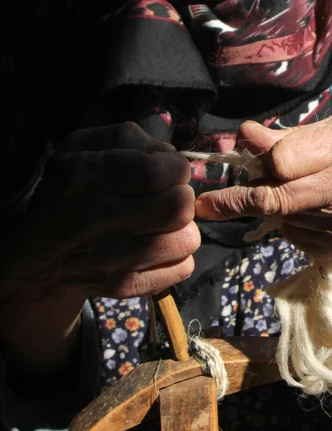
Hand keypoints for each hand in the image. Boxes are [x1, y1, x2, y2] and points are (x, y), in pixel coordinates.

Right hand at [1, 122, 198, 373]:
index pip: (156, 173)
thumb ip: (126, 139)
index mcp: (87, 180)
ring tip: (164, 223)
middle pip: (178, 207)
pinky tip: (160, 246)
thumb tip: (166, 154)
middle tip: (170, 195)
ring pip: (187, 240)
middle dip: (182, 195)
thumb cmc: (69, 192)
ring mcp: (115, 260)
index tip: (169, 169)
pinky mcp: (127, 286)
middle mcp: (99, 222)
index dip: (175, 167)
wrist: (41, 255)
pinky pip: (182, 268)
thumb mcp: (83, 149)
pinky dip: (179, 256)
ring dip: (183, 227)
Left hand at [194, 115, 331, 288]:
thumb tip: (246, 138)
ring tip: (297, 192)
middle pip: (271, 199)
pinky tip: (315, 212)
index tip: (238, 152)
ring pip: (282, 219)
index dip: (255, 158)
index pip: (281, 161)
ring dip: (274, 207)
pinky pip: (297, 238)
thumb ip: (301, 138)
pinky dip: (293, 224)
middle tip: (204, 203)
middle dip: (233, 200)